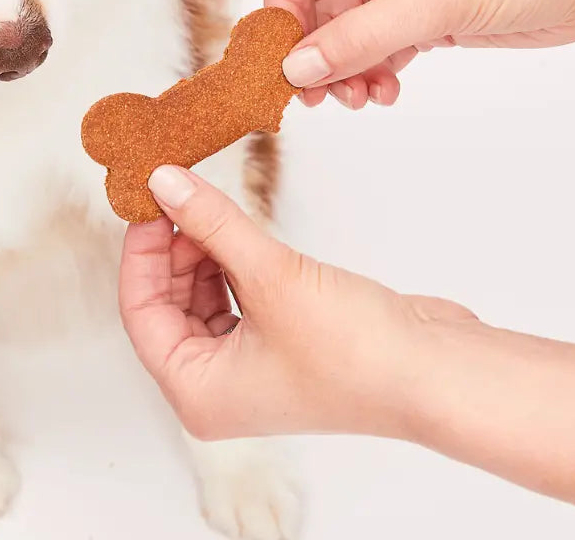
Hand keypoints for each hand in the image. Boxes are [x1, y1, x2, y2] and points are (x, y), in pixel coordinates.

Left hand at [120, 170, 574, 539]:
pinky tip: (242, 231)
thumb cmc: (355, 351)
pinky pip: (240, 297)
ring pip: (204, 299)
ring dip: (205, 252)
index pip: (140, 313)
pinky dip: (235, 262)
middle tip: (180, 195)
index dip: (141, 253)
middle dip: (174, 249)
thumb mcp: (268, 274)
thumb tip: (164, 182)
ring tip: (212, 206)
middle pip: (169, 305)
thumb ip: (212, 223)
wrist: (435, 369)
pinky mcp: (285, 344)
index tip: (150, 202)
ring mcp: (255, 368)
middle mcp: (220, 387)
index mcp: (198, 392)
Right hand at [264, 0, 574, 107]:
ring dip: (345, 61)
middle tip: (311, 92)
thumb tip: (294, 71)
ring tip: (354, 98)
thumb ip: (357, 39)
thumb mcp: (432, 0)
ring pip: (344, 17)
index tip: (276, 50)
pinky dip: (373, 63)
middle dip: (316, 42)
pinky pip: (376, 33)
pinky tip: (382, 90)